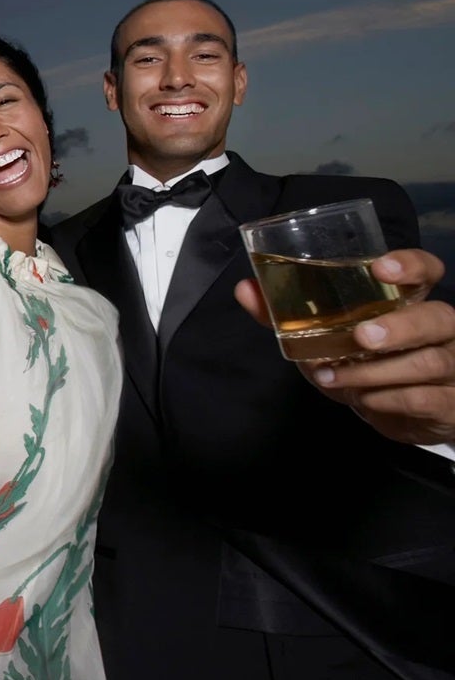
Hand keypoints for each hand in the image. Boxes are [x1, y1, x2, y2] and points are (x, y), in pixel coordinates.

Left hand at [235, 248, 454, 444]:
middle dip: (399, 327)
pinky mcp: (450, 402)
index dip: (410, 266)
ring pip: (427, 362)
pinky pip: (425, 399)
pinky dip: (388, 400)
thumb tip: (245, 289)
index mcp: (411, 300)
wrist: (400, 413)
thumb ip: (286, 313)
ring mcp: (451, 365)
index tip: (380, 268)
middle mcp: (440, 327)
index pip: (427, 270)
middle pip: (437, 318)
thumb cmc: (363, 360)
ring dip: (375, 373)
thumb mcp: (325, 335)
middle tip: (361, 338)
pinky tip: (362, 399)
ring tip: (334, 377)